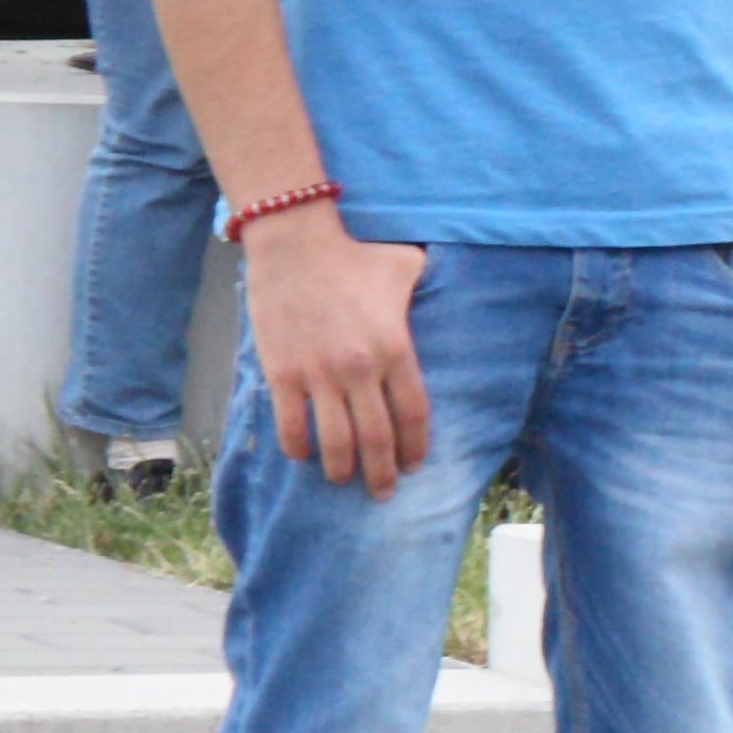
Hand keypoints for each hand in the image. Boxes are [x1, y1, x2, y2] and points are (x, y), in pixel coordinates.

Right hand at [246, 218, 432, 495]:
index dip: (414, 447)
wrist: (294, 240)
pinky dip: (298, 447)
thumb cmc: (354, 253)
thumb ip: (428, 291)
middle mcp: (360, 369)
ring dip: (341, 468)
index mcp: (396, 349)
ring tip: (343, 480)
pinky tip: (302, 457)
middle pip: (377, 438)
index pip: (413, 414)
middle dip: (382, 473)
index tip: (413, 466)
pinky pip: (290, 424)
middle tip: (382, 493)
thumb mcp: (407, 269)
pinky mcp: (282, 372)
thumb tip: (450, 291)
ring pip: (335, 440)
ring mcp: (319, 373)